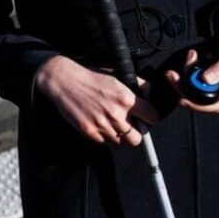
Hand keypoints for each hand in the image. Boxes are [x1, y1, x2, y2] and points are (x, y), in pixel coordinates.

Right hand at [34, 55, 158, 145]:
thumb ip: (137, 85)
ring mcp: (102, 125)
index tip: (145, 117)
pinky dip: (103, 135)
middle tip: (129, 126)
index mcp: (126, 99)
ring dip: (117, 135)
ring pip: (120, 142)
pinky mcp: (89, 132)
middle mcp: (116, 114)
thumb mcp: (117, 75)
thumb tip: (149, 95)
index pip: (152, 118)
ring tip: (110, 123)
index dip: (149, 118)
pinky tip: (98, 123)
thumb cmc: (91, 76)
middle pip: (137, 139)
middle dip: (135, 133)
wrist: (65, 81)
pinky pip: (104, 142)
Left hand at [165, 19, 218, 113]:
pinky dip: (191, 67)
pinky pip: (197, 77)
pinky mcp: (212, 75)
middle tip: (172, 75)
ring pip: (197, 87)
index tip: (183, 100)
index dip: (200, 107)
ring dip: (188, 74)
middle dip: (186, 88)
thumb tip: (206, 81)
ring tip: (190, 55)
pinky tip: (193, 55)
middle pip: (203, 98)